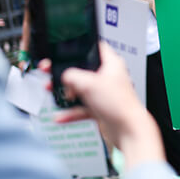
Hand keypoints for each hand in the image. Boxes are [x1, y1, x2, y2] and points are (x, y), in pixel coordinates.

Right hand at [54, 43, 163, 168]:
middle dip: (66, 73)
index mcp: (111, 64)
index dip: (81, 46)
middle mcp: (108, 77)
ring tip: (51, 90)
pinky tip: (60, 116)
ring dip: (66, 92)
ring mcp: (104, 94)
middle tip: (50, 71)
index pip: (96, 47)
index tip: (66, 49)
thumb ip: (72, 76)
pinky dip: (71, 112)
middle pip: (83, 70)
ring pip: (81, 90)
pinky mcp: (101, 109)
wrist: (128, 132)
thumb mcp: (89, 84)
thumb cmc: (119, 105)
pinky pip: (81, 108)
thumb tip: (64, 76)